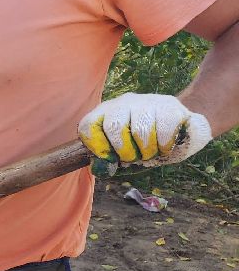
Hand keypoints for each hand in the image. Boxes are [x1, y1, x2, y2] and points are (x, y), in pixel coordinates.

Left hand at [78, 92, 211, 166]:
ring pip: (141, 131)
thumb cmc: (144, 145)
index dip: (96, 146)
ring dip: (147, 151)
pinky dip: (164, 147)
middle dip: (125, 151)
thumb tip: (100, 168)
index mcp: (106, 113)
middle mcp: (124, 103)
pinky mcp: (171, 107)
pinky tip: (166, 146)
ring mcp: (148, 102)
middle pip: (114, 127)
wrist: (181, 132)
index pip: (89, 126)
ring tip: (152, 151)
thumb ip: (108, 159)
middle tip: (135, 157)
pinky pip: (164, 132)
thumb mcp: (122, 153)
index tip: (109, 158)